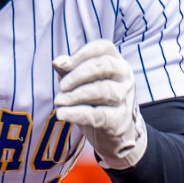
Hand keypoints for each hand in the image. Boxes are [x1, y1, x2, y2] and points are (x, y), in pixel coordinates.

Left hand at [51, 38, 145, 169]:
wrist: (114, 135)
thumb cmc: (96, 102)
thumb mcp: (79, 82)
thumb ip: (68, 70)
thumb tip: (58, 61)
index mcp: (117, 62)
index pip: (103, 47)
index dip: (82, 53)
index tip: (64, 65)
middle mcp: (125, 78)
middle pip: (105, 66)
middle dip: (79, 74)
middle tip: (62, 86)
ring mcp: (124, 99)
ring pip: (103, 90)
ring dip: (76, 95)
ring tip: (59, 101)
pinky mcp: (118, 121)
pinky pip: (98, 114)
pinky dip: (77, 113)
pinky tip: (62, 114)